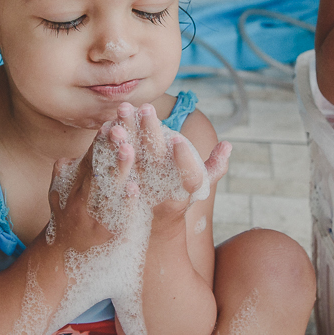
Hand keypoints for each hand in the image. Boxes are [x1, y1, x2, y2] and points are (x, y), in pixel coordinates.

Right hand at [47, 122, 136, 251]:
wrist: (60, 260)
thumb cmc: (64, 220)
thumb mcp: (59, 195)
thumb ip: (65, 174)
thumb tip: (68, 156)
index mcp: (75, 185)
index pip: (89, 158)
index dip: (100, 141)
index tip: (111, 121)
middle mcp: (82, 199)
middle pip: (97, 170)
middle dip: (109, 149)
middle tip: (120, 127)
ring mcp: (93, 217)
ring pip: (107, 190)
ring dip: (118, 170)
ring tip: (128, 150)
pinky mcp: (106, 236)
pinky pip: (116, 218)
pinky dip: (124, 204)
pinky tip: (134, 190)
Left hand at [113, 103, 230, 234]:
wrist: (149, 227)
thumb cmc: (178, 196)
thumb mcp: (199, 186)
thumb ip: (214, 167)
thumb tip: (227, 145)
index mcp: (184, 190)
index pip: (189, 176)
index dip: (184, 160)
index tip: (178, 140)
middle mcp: (161, 193)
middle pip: (156, 162)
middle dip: (151, 133)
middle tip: (146, 107)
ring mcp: (136, 192)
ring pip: (131, 162)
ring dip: (125, 136)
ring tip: (123, 112)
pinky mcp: (116, 189)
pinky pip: (110, 167)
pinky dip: (107, 147)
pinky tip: (106, 127)